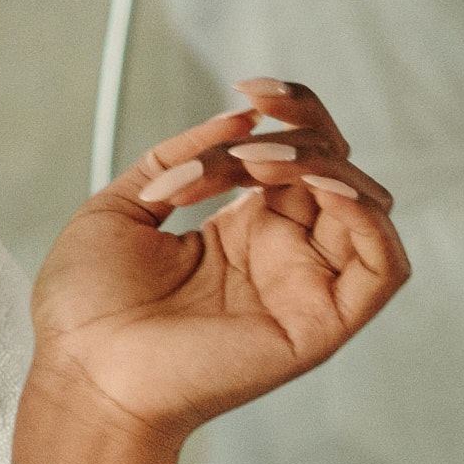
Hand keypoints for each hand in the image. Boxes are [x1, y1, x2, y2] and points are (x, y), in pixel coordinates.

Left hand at [31, 77, 411, 443]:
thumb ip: (181, 157)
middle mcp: (282, 256)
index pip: (298, 154)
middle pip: (337, 169)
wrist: (80, 373)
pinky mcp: (319, 326)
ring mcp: (303, 290)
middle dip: (305, 128)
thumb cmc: (86, 308)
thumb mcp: (122, 206)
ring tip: (260, 161)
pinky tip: (321, 188)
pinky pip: (383, 270)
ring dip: (326, 166)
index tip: (248, 89)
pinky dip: (368, 219)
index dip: (288, 112)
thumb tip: (241, 116)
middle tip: (251, 126)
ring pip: (366, 208)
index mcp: (243, 230)